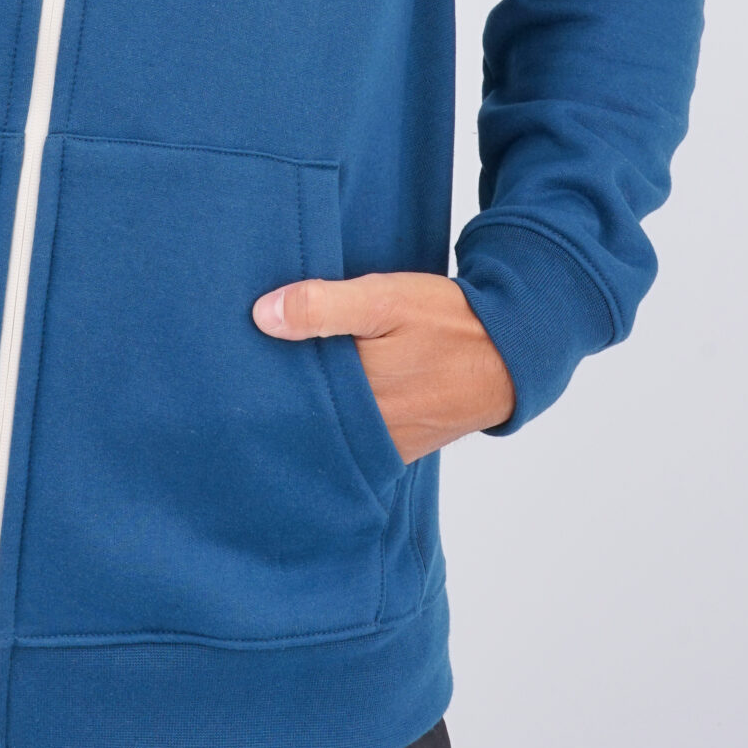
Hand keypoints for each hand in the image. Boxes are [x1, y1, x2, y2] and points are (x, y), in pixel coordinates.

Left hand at [253, 273, 514, 461]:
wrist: (512, 354)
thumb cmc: (448, 320)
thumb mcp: (386, 298)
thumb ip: (325, 306)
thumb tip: (262, 315)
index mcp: (359, 392)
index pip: (288, 394)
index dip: (260, 377)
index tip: (235, 359)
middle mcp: (369, 431)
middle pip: (305, 418)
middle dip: (278, 398)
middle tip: (246, 372)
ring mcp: (384, 445)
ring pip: (328, 433)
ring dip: (308, 412)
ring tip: (278, 384)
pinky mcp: (398, 449)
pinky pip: (354, 443)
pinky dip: (335, 425)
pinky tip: (321, 401)